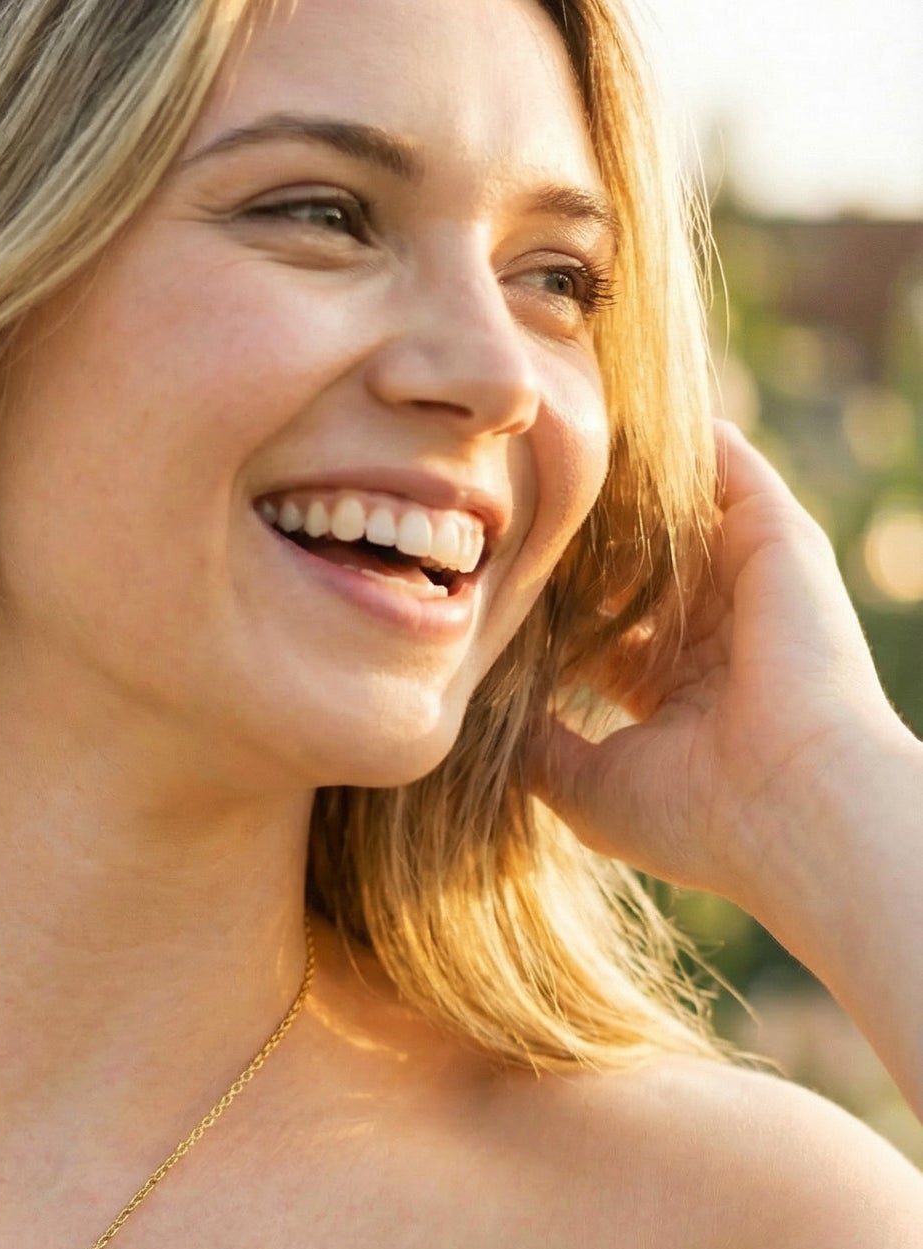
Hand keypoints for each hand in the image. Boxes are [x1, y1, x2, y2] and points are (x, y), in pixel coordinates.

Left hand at [528, 420, 913, 924]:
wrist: (794, 806)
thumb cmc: (692, 813)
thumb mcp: (584, 785)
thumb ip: (533, 741)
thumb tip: (477, 710)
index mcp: (668, 689)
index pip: (600, 625)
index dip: (548, 604)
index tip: (486, 580)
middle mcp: (709, 630)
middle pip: (631, 563)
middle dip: (574, 537)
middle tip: (499, 497)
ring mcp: (745, 582)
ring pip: (672, 509)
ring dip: (618, 480)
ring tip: (544, 441)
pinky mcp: (776, 538)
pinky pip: (726, 465)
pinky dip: (679, 442)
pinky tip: (619, 412)